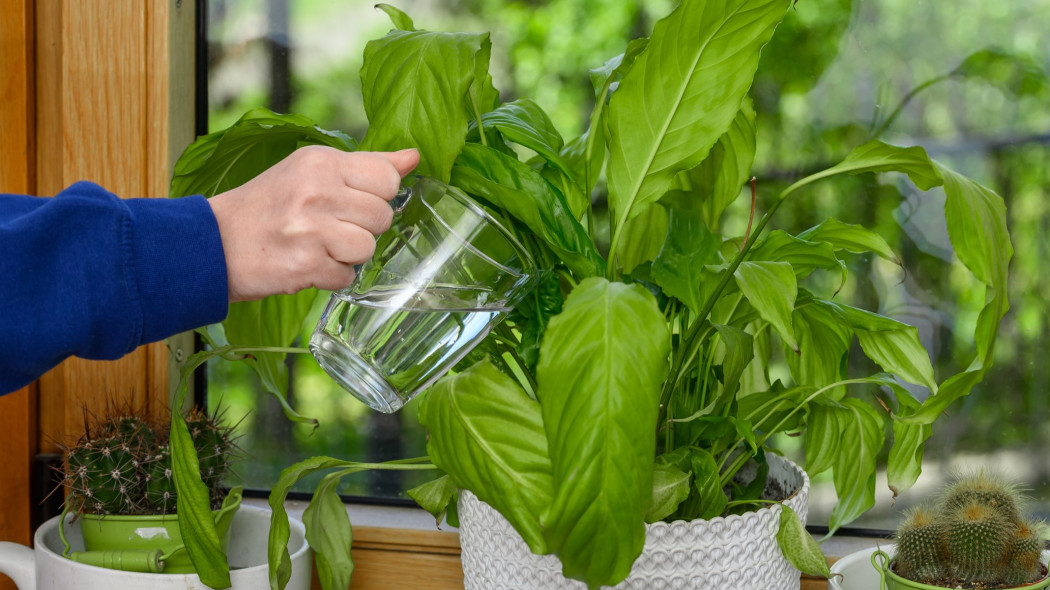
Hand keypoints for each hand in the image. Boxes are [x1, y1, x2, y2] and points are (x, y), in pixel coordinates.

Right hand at [208, 146, 419, 301]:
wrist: (212, 242)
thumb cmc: (267, 206)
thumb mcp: (312, 171)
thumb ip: (367, 165)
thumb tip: (413, 157)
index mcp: (321, 162)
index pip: (388, 177)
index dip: (377, 196)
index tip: (351, 202)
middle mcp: (317, 190)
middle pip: (382, 216)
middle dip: (362, 228)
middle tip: (329, 227)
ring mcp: (312, 228)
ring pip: (368, 248)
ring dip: (348, 256)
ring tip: (319, 246)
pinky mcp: (305, 264)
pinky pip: (346, 277)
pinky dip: (331, 277)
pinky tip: (307, 264)